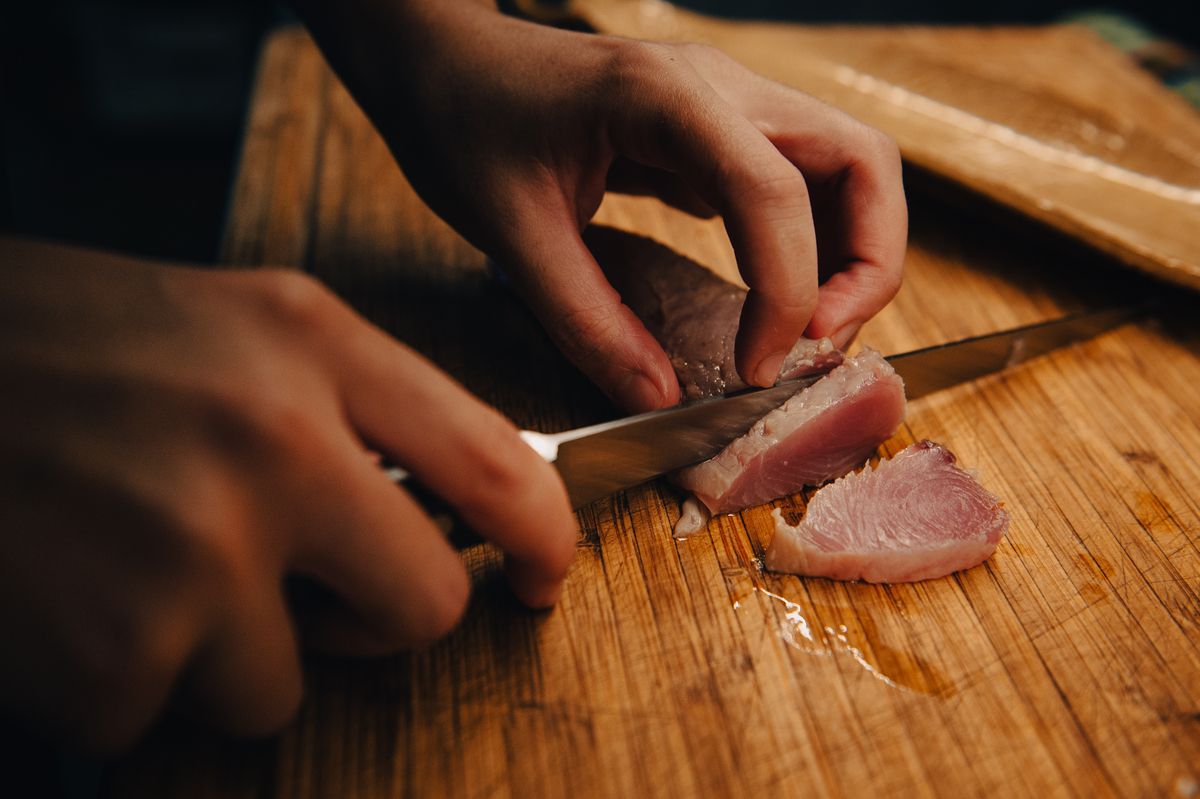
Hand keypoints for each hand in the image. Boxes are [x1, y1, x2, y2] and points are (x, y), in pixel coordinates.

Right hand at [0, 238, 575, 750]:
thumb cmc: (47, 346)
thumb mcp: (221, 327)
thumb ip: (344, 408)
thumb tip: (438, 503)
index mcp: (308, 346)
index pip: (496, 464)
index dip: (547, 537)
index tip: (545, 575)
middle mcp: (274, 443)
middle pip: (422, 603)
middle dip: (369, 619)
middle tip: (298, 590)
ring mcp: (197, 552)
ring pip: (281, 683)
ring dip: (217, 650)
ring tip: (130, 564)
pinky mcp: (118, 652)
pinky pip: (164, 713)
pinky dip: (120, 678)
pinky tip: (68, 594)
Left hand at [295, 0, 906, 410]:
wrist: (443, 64)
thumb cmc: (464, 123)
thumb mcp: (511, 234)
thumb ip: (588, 322)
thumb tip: (659, 398)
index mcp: (668, 99)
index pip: (775, 193)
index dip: (787, 293)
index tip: (758, 369)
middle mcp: (720, 88)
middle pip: (860, 162)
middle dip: (868, 264)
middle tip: (820, 344)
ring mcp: (727, 104)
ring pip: (845, 170)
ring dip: (852, 256)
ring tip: (806, 332)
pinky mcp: (718, 131)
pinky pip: (799, 184)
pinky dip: (810, 247)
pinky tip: (773, 300)